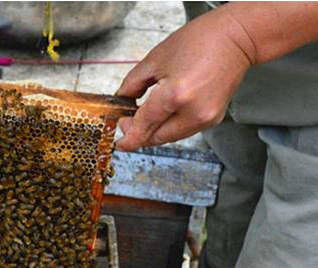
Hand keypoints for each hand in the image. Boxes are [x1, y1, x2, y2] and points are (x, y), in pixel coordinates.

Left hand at [114, 8, 254, 150]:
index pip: (144, 127)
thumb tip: (122, 100)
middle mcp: (192, 112)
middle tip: (130, 120)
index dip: (128, 135)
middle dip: (140, 133)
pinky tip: (168, 110)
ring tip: (148, 112)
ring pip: (169, 137)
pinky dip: (171, 125)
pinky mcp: (212, 120)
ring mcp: (204, 119)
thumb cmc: (202, 40)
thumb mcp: (157, 58)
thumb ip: (133, 83)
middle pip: (155, 138)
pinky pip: (183, 131)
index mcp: (175, 95)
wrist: (238, 38)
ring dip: (155, 130)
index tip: (120, 136)